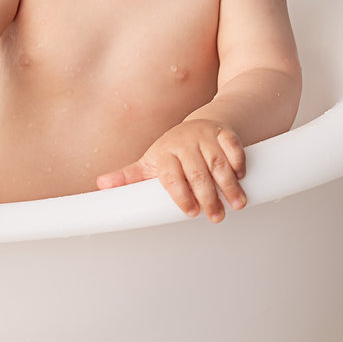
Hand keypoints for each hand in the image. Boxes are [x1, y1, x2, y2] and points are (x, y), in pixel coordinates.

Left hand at [95, 120, 246, 222]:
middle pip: (197, 173)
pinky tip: (241, 177)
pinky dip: (238, 163)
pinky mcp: (225, 132)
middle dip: (209, 197)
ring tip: (237, 204)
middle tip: (216, 216)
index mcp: (165, 153)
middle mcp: (184, 142)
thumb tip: (100, 185)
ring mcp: (205, 136)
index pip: (171, 176)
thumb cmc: (174, 151)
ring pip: (218, 163)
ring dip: (229, 185)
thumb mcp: (151, 162)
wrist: (201, 125)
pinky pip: (233, 147)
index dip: (181, 195)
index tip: (191, 212)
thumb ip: (129, 176)